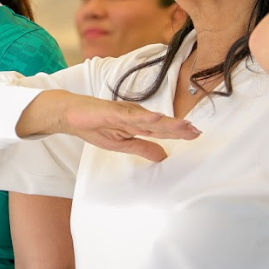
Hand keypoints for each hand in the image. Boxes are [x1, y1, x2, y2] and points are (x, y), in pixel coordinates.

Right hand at [53, 92, 200, 161]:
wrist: (71, 114)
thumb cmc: (94, 126)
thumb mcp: (122, 144)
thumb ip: (142, 148)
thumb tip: (163, 157)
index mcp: (137, 125)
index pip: (162, 130)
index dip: (179, 133)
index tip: (196, 135)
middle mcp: (135, 117)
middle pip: (161, 124)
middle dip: (179, 128)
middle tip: (197, 132)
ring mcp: (125, 113)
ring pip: (150, 119)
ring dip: (168, 122)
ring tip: (184, 126)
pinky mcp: (113, 112)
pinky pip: (131, 115)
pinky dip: (144, 116)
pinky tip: (157, 117)